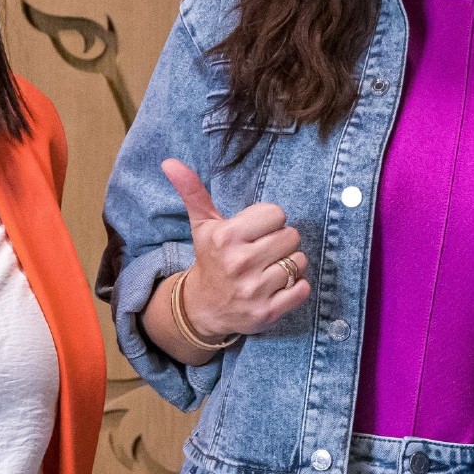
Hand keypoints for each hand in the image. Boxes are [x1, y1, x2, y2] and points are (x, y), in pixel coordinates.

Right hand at [163, 159, 311, 338]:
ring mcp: (254, 290)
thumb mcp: (202, 225)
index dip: (270, 222)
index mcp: (226, 237)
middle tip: (263, 251)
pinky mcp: (268, 312)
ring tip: (269, 268)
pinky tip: (277, 286)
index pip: (277, 213)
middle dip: (281, 241)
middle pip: (292, 236)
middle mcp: (240, 263)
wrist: (204, 307)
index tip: (256, 232)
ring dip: (290, 264)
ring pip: (299, 261)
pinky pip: (303, 288)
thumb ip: (192, 191)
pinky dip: (297, 287)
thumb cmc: (210, 259)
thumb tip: (169, 161)